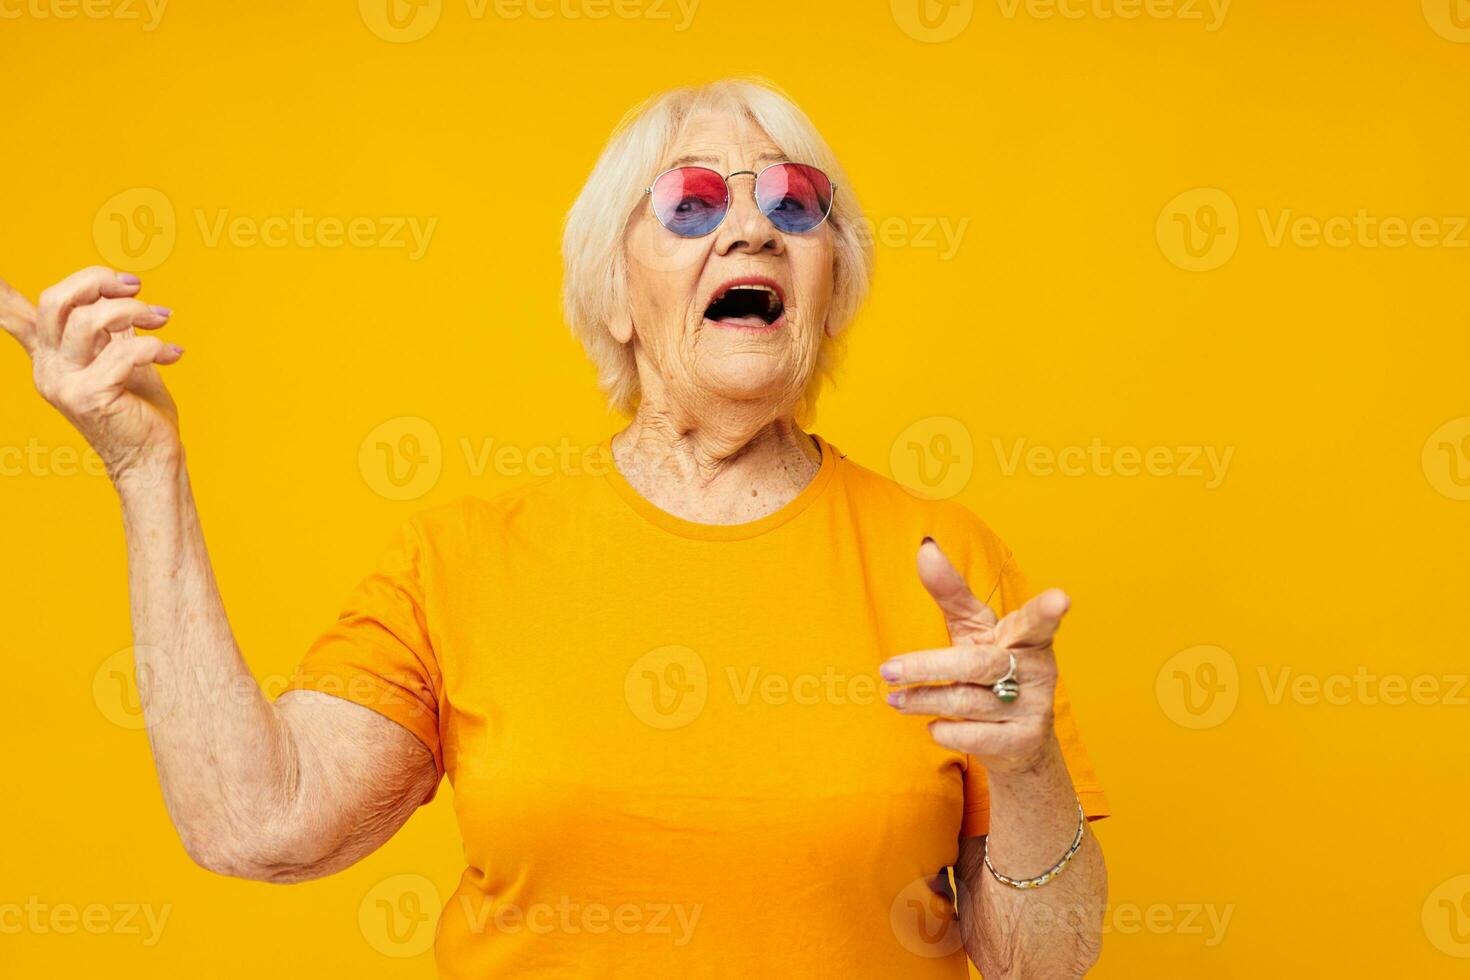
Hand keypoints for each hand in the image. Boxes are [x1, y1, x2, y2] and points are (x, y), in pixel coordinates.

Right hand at [1, 267, 183, 485]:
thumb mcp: (118, 358)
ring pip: (89, 320)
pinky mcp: (90, 397)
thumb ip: (107, 328)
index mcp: (49, 356)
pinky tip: (172, 354)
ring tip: (160, 321)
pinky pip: (124, 351)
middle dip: (98, 282)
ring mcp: (65, 384)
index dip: (0, 292)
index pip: (14, 317)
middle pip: (54, 300)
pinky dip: (155, 345)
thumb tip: (111, 289)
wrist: (151, 459)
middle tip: (137, 287)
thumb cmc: (138, 409)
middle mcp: (48, 368)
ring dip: (133, 310)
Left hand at [881, 538, 1069, 775]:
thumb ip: (951, 592)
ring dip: (924, 700)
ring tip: (894, 699)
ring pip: (966, 702)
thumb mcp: (973, 630)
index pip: (1034, 620)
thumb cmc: (989, 670)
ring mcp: (1033, 707)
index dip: (1047, 610)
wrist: (1018, 742)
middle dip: (927, 666)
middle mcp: (1036, 669)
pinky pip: (972, 736)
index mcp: (1025, 636)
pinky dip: (944, 730)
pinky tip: (933, 725)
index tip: (1061, 598)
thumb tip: (925, 546)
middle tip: (886, 669)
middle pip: (976, 664)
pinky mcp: (1022, 741)